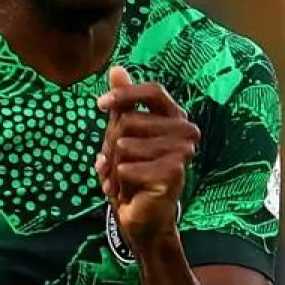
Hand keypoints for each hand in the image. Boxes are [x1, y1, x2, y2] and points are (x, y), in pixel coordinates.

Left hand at [94, 65, 198, 245]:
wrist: (143, 217)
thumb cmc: (134, 172)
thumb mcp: (123, 134)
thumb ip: (123, 103)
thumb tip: (116, 67)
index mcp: (174, 116)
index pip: (152, 91)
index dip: (125, 95)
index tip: (100, 104)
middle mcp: (184, 131)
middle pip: (129, 121)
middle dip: (111, 146)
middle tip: (115, 165)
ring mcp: (182, 152)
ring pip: (124, 145)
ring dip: (114, 167)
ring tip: (123, 180)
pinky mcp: (172, 174)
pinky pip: (126, 167)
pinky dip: (118, 182)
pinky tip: (129, 192)